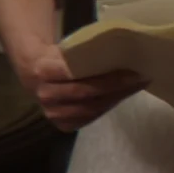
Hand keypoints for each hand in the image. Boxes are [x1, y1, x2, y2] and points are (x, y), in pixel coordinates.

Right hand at [17, 45, 146, 132]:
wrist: (33, 75)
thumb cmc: (55, 56)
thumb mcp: (63, 48)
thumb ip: (84, 51)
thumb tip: (122, 48)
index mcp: (44, 71)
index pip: (79, 74)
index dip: (107, 75)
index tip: (132, 70)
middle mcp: (46, 95)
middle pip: (88, 94)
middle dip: (117, 87)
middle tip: (140, 78)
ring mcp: (53, 113)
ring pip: (92, 109)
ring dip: (117, 98)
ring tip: (135, 87)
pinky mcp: (61, 124)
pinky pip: (90, 118)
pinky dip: (108, 107)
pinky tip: (120, 97)